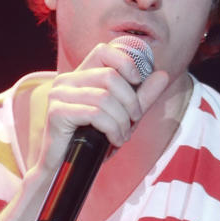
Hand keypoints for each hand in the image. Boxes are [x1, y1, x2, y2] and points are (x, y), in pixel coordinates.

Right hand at [35, 40, 169, 174]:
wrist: (67, 169)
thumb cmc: (92, 142)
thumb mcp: (123, 116)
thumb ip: (141, 96)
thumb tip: (163, 74)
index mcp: (80, 76)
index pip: (104, 51)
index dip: (125, 62)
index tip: (137, 82)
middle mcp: (67, 81)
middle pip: (109, 76)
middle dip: (130, 101)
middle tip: (133, 121)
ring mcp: (59, 95)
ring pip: (104, 97)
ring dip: (121, 120)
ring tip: (122, 136)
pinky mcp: (57, 113)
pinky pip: (95, 114)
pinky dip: (111, 129)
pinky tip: (114, 141)